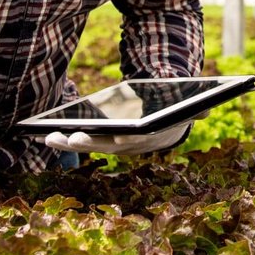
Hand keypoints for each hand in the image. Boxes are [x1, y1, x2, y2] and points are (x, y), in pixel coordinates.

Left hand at [42, 120, 189, 155]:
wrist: (164, 124)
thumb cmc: (174, 111)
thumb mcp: (187, 109)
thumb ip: (197, 109)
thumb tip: (207, 107)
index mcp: (147, 138)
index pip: (133, 140)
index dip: (120, 138)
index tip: (110, 134)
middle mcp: (128, 146)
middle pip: (105, 145)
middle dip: (88, 142)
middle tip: (72, 137)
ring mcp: (112, 145)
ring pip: (89, 145)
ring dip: (68, 143)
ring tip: (49, 136)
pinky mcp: (101, 141)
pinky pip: (82, 141)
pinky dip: (65, 140)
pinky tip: (47, 134)